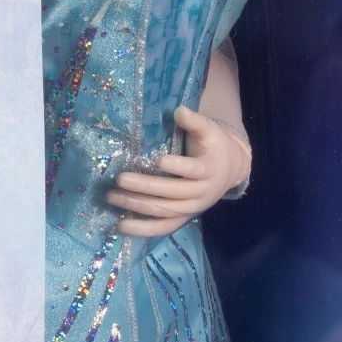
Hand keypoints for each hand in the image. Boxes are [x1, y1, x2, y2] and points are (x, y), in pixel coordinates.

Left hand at [106, 106, 249, 238]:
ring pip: (164, 211)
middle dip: (145, 187)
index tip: (159, 160)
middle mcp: (201, 193)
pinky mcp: (183, 219)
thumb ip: (195, 121)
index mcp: (209, 169)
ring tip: (112, 197)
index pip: (193, 170)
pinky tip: (122, 226)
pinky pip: (163, 228)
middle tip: (120, 179)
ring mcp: (192, 209)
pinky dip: (143, 230)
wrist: (228, 170)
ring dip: (138, 206)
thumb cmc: (213, 146)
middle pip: (172, 192)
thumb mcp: (209, 130)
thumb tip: (179, 111)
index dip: (178, 166)